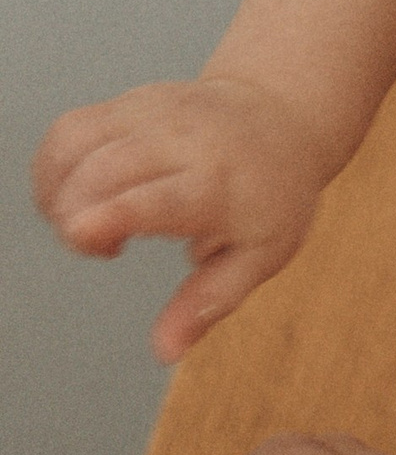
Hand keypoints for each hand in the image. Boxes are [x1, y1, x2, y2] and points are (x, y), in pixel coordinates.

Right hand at [34, 74, 335, 359]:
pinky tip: (75, 197)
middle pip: (101, 172)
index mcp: (218, 184)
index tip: (82, 235)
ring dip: (56, 195)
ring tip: (91, 224)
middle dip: (75, 219)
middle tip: (107, 248)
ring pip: (74, 144)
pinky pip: (69, 130)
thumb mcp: (260, 256)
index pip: (157, 197)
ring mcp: (150, 114)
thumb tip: (164, 352)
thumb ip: (207, 302)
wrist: (282, 120)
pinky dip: (53, 169)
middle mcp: (180, 141)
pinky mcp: (127, 102)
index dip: (114, 214)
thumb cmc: (272, 198)